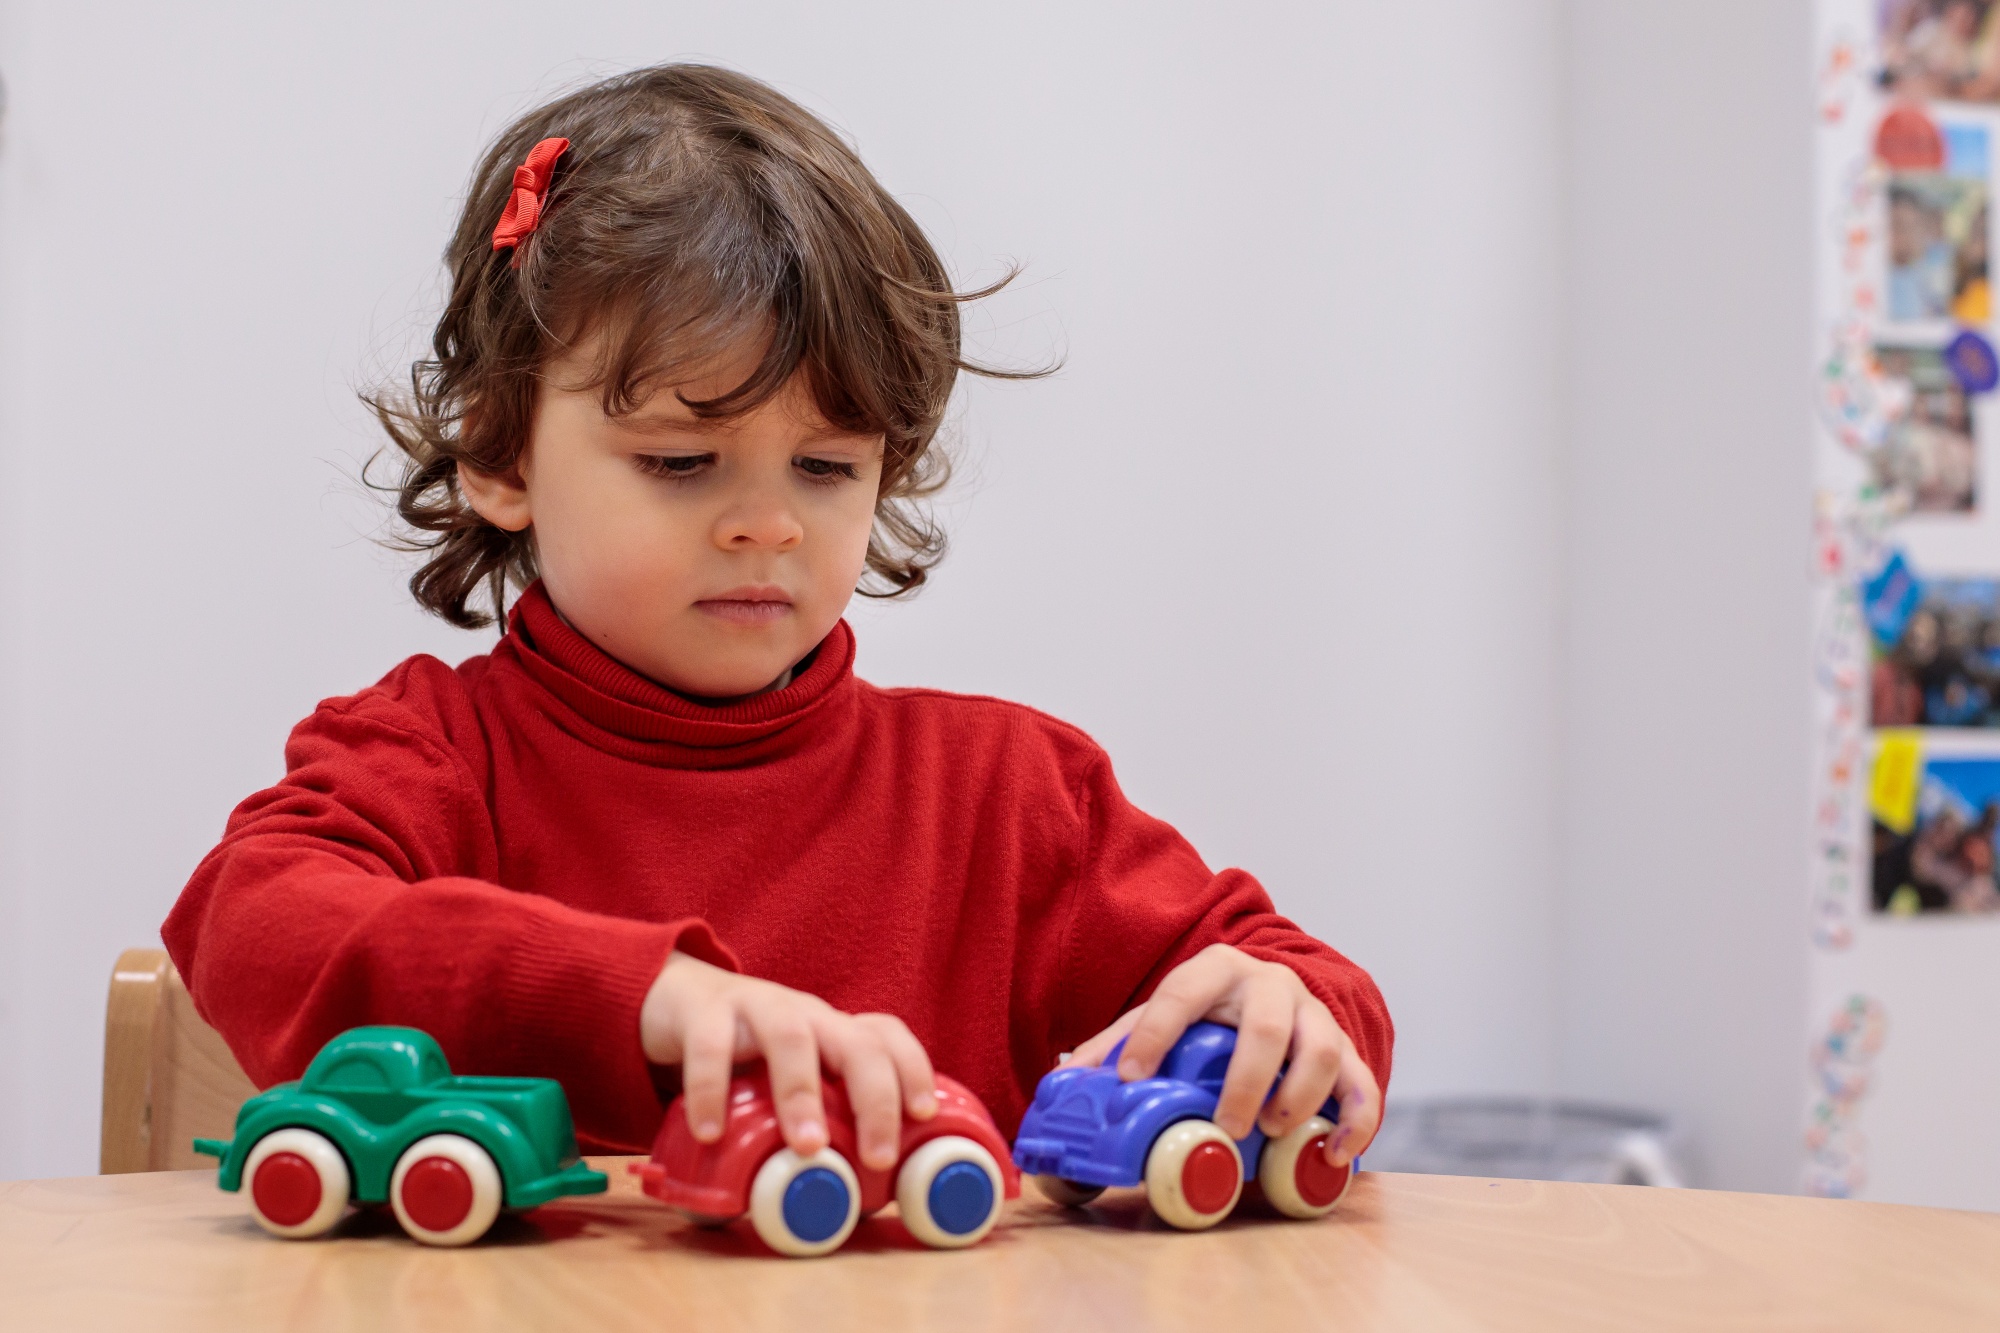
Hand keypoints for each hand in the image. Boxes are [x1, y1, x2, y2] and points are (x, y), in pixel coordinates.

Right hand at [640, 952, 937, 1170]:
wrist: (677, 998)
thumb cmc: (747, 1052)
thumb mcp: (790, 1075)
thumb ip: (814, 1118)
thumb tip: (845, 1205)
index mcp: (832, 1032)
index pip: (886, 1036)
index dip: (913, 1068)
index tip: (924, 1113)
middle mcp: (805, 1015)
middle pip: (855, 1041)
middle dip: (875, 1099)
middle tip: (876, 1157)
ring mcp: (756, 1007)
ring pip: (790, 1037)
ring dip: (803, 1093)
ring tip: (807, 1147)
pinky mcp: (704, 1014)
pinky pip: (710, 1045)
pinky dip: (711, 1089)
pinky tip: (711, 1133)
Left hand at [1064, 944, 1379, 1166]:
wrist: (1270, 990)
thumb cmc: (1208, 1010)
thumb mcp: (1162, 1013)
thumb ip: (1118, 1043)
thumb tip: (1065, 1080)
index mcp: (1215, 969)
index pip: (1181, 993)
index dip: (1154, 1034)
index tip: (1129, 1078)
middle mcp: (1271, 986)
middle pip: (1267, 1024)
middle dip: (1248, 1078)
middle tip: (1229, 1124)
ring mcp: (1314, 1016)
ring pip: (1325, 1047)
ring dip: (1302, 1094)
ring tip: (1275, 1130)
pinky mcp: (1347, 1048)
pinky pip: (1364, 1082)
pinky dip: (1356, 1120)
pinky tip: (1331, 1152)